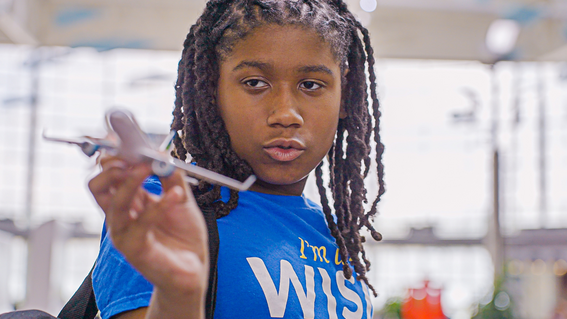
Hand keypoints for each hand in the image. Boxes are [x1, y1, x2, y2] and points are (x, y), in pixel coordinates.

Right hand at [88, 156, 208, 317]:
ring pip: (113, 201)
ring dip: (131, 180)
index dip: (110, 153)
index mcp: (128, 200)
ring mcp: (123, 232)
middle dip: (113, 165)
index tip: (121, 135)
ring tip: (150, 168)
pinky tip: (176, 195)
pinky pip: (141, 221)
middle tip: (135, 155)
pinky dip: (161, 204)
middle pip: (97, 185)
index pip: (107, 172)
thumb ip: (171, 175)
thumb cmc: (183, 234)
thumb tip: (161, 153)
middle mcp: (120, 215)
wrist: (194, 267)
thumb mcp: (180, 196)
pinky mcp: (134, 248)